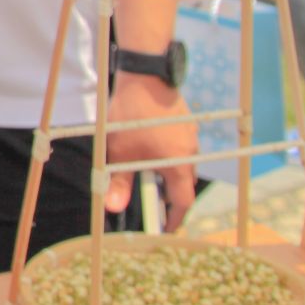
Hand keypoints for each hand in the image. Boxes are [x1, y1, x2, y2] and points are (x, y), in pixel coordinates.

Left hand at [106, 74, 196, 230]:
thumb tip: (113, 208)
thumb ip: (119, 182)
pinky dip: (165, 155)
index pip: (183, 201)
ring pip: (180, 165)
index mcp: (180, 165)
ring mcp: (189, 137)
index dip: (174, 218)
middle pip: (183, 184)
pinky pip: (178, 148)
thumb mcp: (121, 153)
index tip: (166, 228)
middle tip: (150, 202)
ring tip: (142, 172)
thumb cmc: (133, 117)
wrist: (145, 76)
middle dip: (167, 196)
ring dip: (164, 173)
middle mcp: (191, 152)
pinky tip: (147, 148)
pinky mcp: (184, 124)